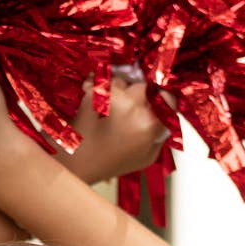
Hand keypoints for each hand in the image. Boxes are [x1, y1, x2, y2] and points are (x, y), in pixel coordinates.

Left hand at [54, 78, 174, 184]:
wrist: (76, 164)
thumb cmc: (111, 163)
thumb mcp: (146, 157)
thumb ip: (161, 135)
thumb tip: (168, 114)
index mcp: (149, 124)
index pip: (168, 98)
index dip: (164, 97)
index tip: (159, 99)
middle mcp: (133, 106)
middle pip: (145, 86)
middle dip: (138, 95)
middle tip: (127, 110)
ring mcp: (111, 97)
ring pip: (122, 81)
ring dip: (117, 91)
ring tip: (107, 111)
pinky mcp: (92, 92)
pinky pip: (102, 81)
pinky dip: (99, 89)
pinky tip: (95, 104)